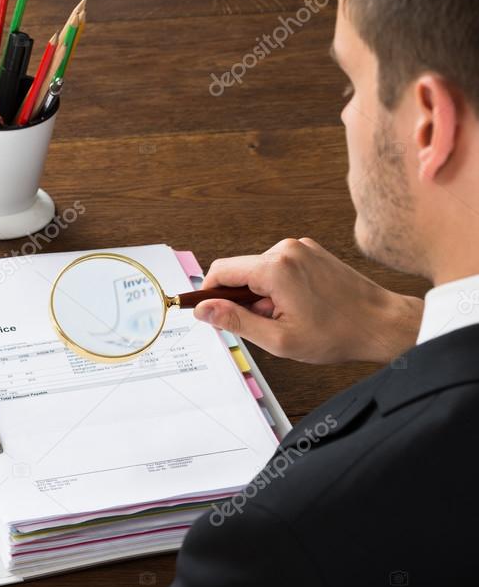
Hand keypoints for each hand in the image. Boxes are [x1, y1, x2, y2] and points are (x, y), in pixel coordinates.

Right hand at [193, 238, 422, 363]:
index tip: (209, 313)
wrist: (382, 324)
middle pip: (240, 271)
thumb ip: (235, 321)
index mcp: (275, 268)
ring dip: (261, 295)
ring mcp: (301, 248)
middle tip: (264, 326)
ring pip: (259, 271)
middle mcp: (286, 249)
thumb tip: (203, 310)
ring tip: (287, 317)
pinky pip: (278, 267)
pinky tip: (298, 306)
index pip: (221, 271)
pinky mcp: (311, 251)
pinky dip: (278, 287)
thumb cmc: (336, 334)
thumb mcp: (277, 338)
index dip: (209, 294)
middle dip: (241, 299)